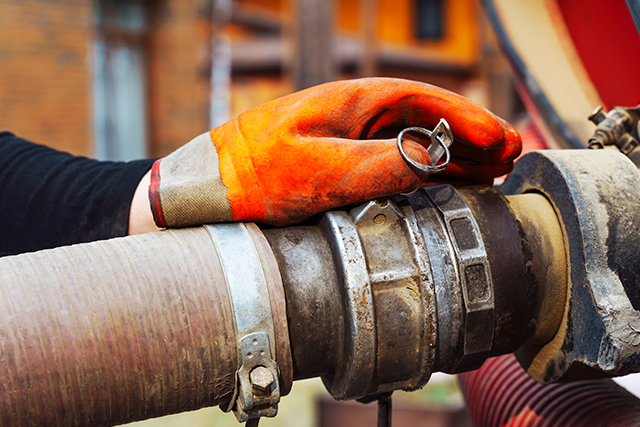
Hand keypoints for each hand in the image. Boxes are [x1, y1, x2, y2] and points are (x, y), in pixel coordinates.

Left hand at [147, 78, 520, 227]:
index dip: (468, 120)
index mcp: (354, 103)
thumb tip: (430, 161)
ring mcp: (351, 139)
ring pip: (416, 142)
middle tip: (511, 156)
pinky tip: (449, 182)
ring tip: (493, 171)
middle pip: (428, 120)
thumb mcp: (317, 170)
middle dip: (471, 137)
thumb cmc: (256, 172)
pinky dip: (427, 171)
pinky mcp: (343, 164)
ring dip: (456, 156)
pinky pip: (396, 162)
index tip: (502, 141)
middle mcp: (358, 116)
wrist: (213, 186)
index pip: (424, 103)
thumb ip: (376, 165)